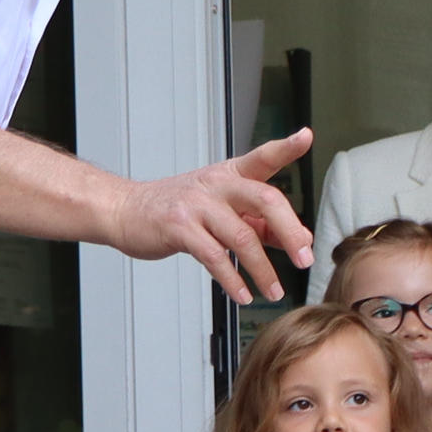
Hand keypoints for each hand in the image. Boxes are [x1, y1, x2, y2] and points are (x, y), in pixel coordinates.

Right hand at [107, 130, 313, 303]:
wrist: (125, 210)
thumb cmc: (177, 209)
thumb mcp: (220, 208)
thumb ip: (257, 221)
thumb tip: (296, 239)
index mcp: (230, 174)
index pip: (263, 156)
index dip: (285, 147)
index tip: (305, 137)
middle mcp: (216, 184)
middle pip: (264, 200)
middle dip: (290, 232)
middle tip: (305, 258)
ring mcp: (197, 204)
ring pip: (242, 237)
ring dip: (263, 269)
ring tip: (275, 290)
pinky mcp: (179, 227)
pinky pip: (214, 257)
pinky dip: (232, 280)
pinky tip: (242, 294)